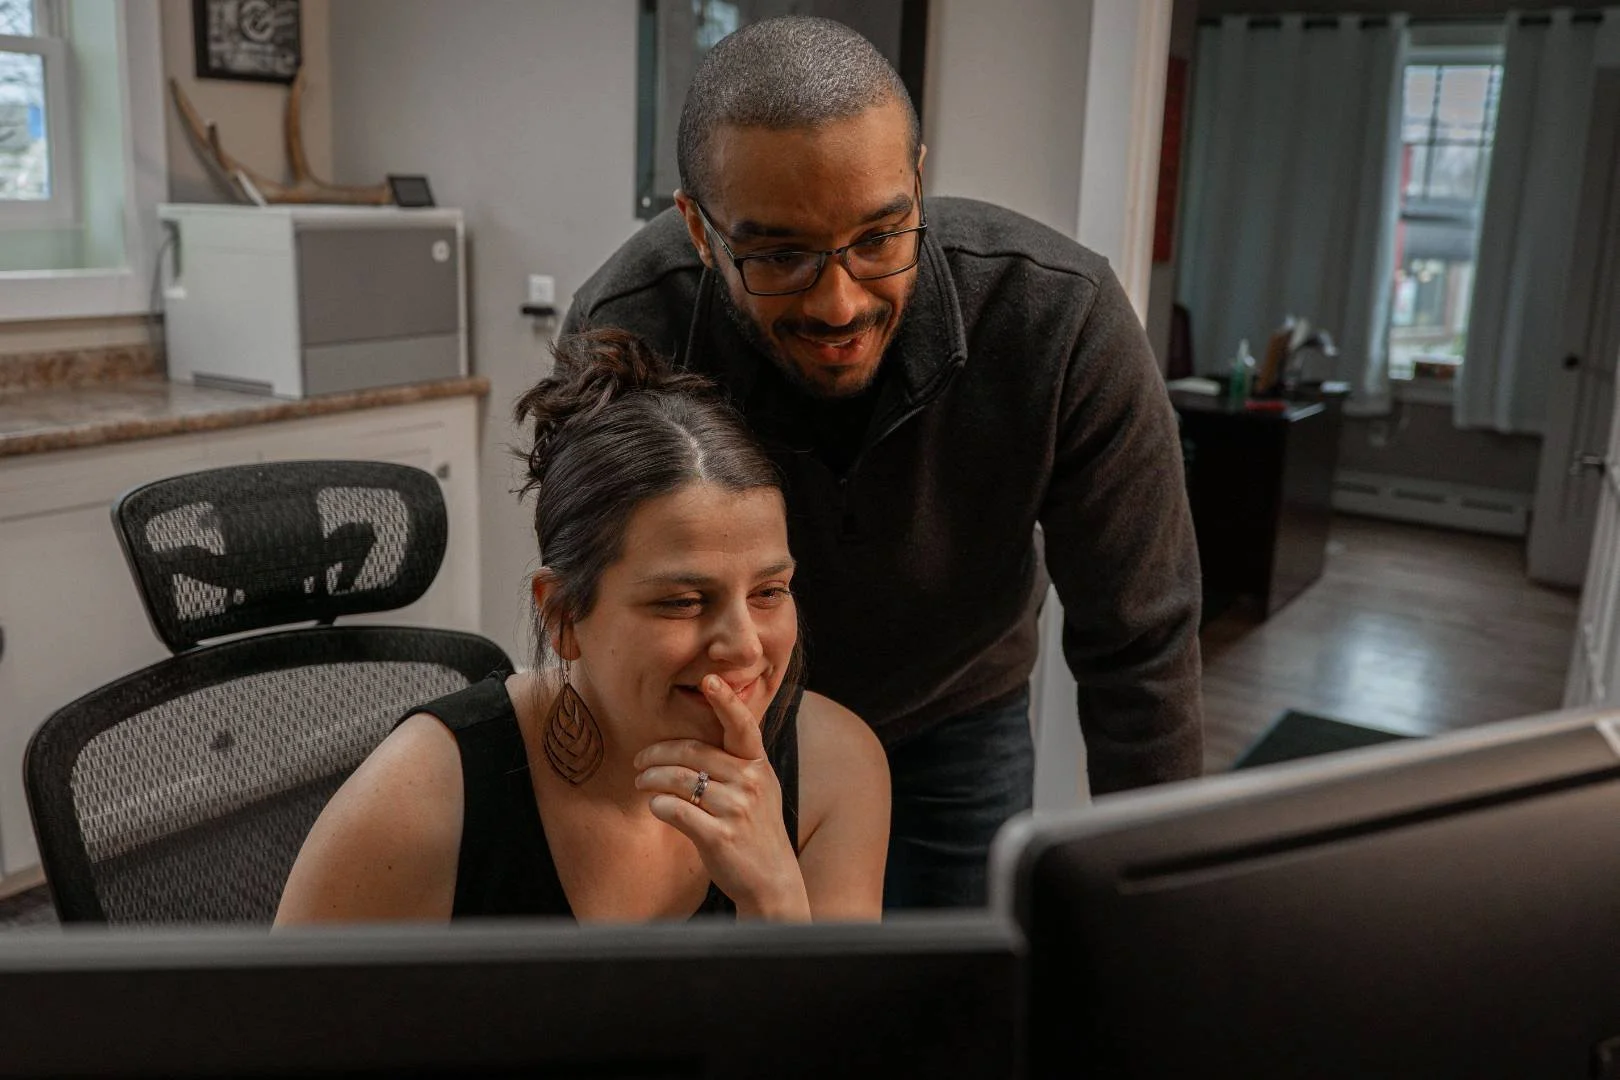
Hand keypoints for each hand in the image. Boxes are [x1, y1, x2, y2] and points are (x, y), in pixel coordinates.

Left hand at [633, 675, 809, 919]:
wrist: (771, 880)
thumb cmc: (755, 831)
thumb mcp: (756, 790)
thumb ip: (733, 764)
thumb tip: (690, 744)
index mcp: (757, 765)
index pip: (742, 726)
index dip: (725, 701)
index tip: (710, 679)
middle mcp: (750, 782)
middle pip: (692, 752)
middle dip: (657, 753)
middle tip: (639, 760)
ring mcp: (736, 809)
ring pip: (679, 780)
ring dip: (651, 779)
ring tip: (641, 783)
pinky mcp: (719, 836)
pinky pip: (675, 810)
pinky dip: (658, 805)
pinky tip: (655, 806)